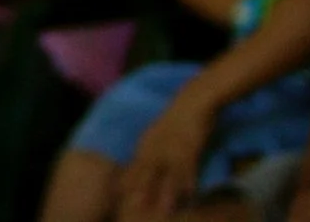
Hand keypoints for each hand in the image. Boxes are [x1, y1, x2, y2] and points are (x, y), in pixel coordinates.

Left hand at [120, 99, 211, 221]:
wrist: (193, 99)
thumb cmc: (176, 118)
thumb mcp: (157, 133)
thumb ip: (150, 149)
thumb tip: (144, 165)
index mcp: (147, 144)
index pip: (133, 166)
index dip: (126, 181)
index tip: (116, 195)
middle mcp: (156, 147)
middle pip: (147, 173)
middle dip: (141, 191)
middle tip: (134, 207)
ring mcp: (172, 148)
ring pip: (167, 174)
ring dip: (165, 193)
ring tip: (163, 210)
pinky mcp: (189, 147)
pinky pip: (188, 166)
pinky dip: (189, 180)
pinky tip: (191, 193)